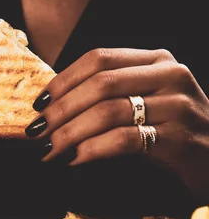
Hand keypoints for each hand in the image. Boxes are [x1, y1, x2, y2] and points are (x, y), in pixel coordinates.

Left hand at [26, 48, 208, 197]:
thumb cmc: (174, 131)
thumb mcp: (147, 102)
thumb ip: (112, 95)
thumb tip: (54, 104)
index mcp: (158, 60)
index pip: (99, 58)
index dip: (63, 80)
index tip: (39, 103)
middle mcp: (170, 75)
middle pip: (100, 83)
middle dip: (61, 109)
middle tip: (37, 131)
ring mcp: (178, 105)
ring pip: (108, 111)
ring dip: (70, 133)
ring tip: (49, 150)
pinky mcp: (179, 138)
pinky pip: (124, 140)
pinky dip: (92, 151)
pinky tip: (75, 160)